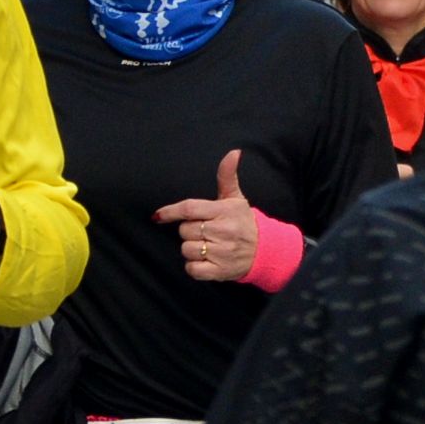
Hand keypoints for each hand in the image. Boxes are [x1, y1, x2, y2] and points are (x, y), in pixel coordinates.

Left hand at [159, 152, 262, 282]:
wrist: (265, 251)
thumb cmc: (244, 222)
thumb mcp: (236, 198)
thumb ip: (227, 176)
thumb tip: (233, 152)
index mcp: (225, 211)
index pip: (190, 208)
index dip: (171, 211)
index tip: (159, 216)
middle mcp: (224, 231)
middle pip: (186, 230)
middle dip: (189, 230)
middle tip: (205, 230)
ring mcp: (222, 252)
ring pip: (187, 249)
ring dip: (192, 249)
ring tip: (208, 246)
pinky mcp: (220, 271)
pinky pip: (192, 269)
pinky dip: (194, 266)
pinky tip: (206, 260)